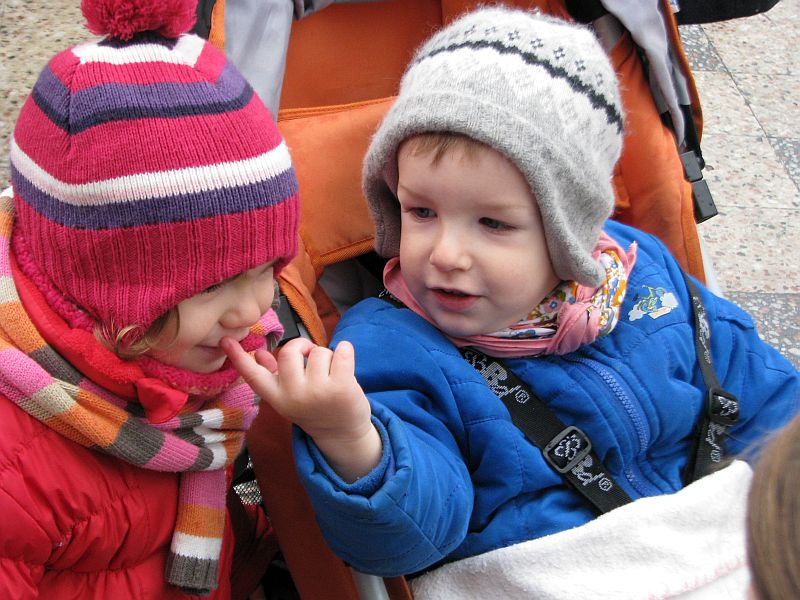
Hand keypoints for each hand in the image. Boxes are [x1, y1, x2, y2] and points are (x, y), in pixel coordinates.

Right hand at [221, 337, 381, 481]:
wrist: (343, 435)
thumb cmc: (316, 409)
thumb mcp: (290, 396)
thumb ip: (275, 375)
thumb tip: (259, 354)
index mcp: (277, 398)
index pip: (254, 376)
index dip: (239, 358)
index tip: (226, 340)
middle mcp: (293, 396)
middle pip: (290, 351)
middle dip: (303, 347)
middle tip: (311, 357)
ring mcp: (317, 392)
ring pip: (319, 351)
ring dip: (327, 356)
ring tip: (330, 373)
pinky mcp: (341, 387)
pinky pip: (342, 351)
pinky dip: (345, 351)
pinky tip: (345, 364)